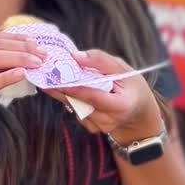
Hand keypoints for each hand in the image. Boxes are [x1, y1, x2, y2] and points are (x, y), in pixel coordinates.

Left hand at [47, 50, 164, 143]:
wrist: (139, 112)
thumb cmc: (133, 87)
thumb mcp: (124, 69)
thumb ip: (100, 61)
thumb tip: (75, 56)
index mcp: (121, 106)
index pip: (93, 97)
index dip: (74, 87)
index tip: (56, 78)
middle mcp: (109, 121)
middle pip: (79, 102)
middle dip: (61, 88)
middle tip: (45, 74)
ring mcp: (99, 127)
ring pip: (75, 106)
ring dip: (65, 92)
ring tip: (53, 78)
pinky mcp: (92, 128)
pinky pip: (77, 111)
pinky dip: (72, 99)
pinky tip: (71, 89)